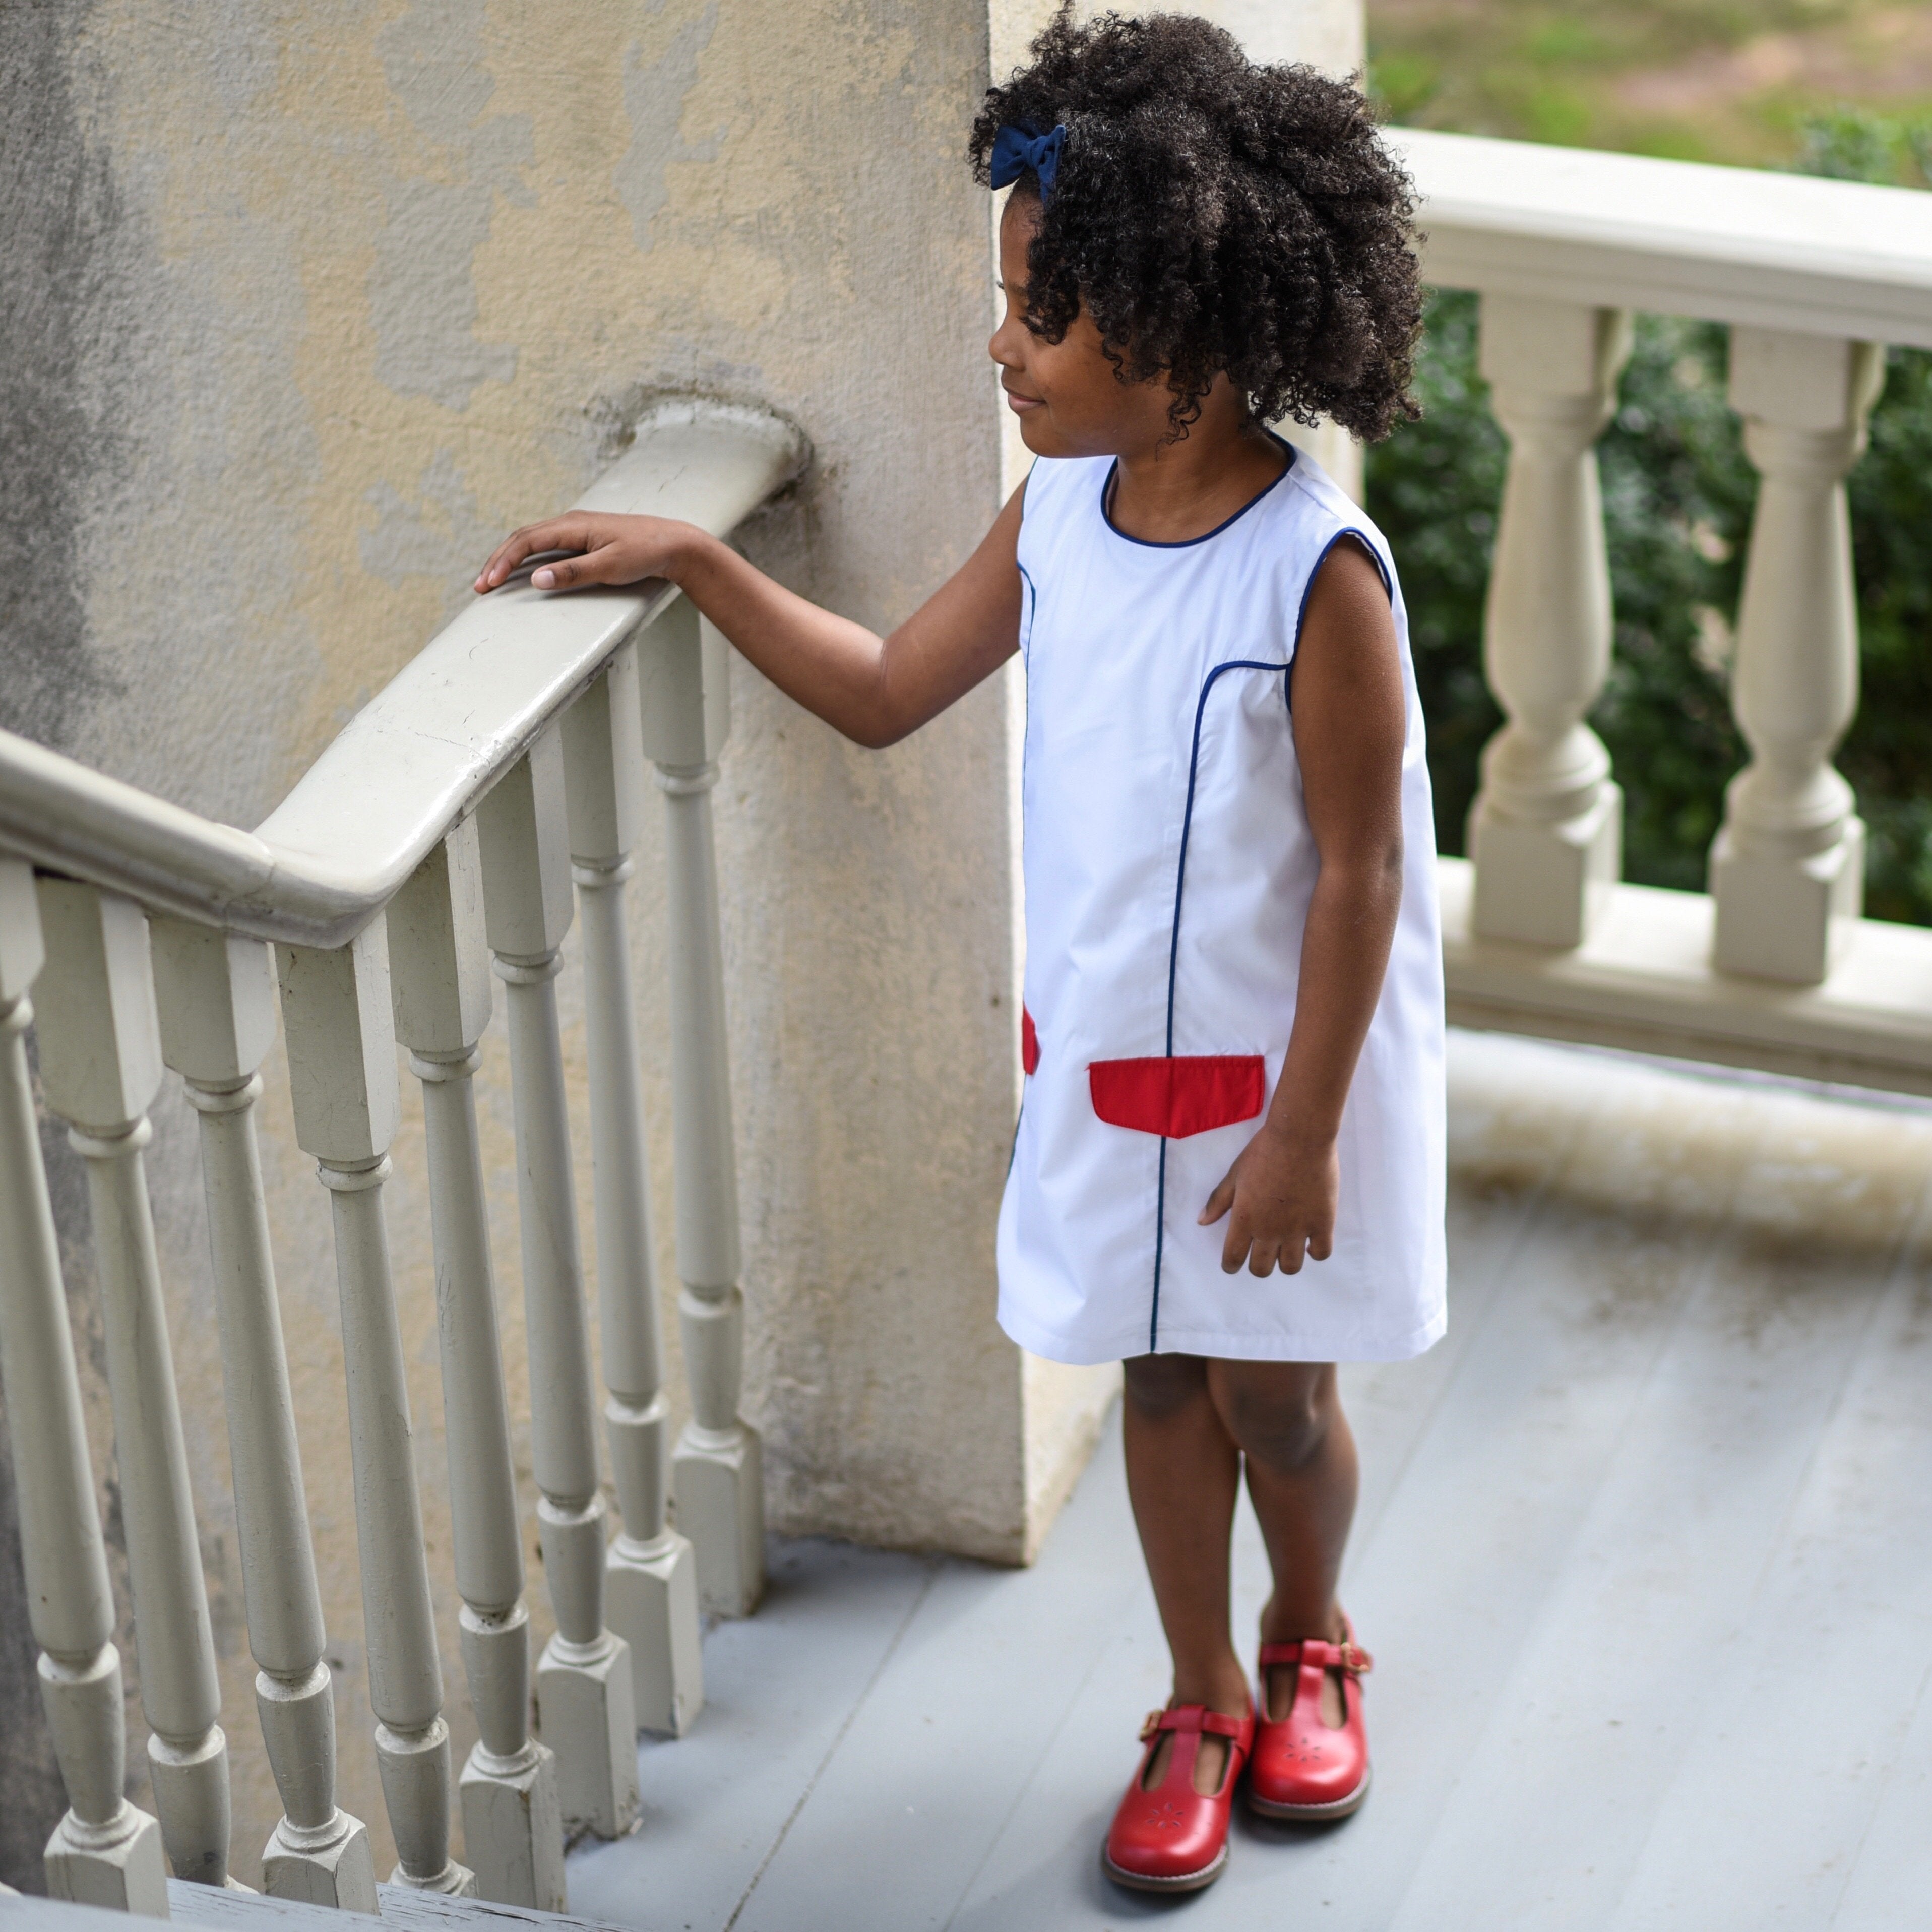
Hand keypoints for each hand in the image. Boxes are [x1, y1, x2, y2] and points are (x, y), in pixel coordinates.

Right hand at [473, 513, 698, 594]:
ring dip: (509, 559)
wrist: (674, 543)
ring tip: (492, 579)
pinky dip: (527, 558)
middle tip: (479, 586)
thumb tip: (536, 579)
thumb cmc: (646, 553)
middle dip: (498, 561)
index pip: (526, 541)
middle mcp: (570, 522)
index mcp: (573, 525)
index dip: (503, 561)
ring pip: (532, 540)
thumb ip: (573, 573)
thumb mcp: (610, 567)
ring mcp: (576, 529)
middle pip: (522, 538)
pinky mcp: (583, 538)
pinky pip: (546, 545)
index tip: (488, 583)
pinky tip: (522, 570)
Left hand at [1199, 1122, 1337, 1276]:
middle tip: (1261, 1252)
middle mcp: (1269, 1231)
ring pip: (1291, 1267)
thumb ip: (1218, 1201)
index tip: (1232, 1263)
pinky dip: (1314, 1251)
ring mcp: (1298, 1230)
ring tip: (1286, 1247)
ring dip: (1285, 1261)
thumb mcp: (1234, 1175)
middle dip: (1258, 1265)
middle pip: (1261, 1269)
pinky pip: (1321, 1253)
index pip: (1233, 1258)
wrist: (1299, 1138)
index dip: (1230, 1265)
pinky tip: (1309, 1241)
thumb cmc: (1263, 1152)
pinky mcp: (1323, 1223)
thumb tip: (1202, 1221)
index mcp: (1244, 1220)